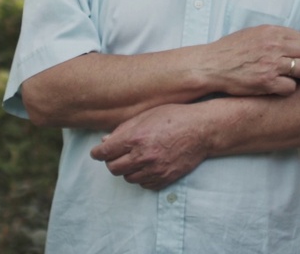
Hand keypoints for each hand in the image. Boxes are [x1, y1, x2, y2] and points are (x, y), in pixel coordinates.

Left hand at [90, 104, 209, 189]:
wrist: (201, 130)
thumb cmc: (174, 117)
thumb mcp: (146, 115)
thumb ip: (124, 129)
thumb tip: (105, 141)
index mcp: (135, 138)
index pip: (104, 153)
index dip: (97, 153)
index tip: (97, 153)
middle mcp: (143, 156)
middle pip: (113, 169)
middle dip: (111, 161)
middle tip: (117, 154)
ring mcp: (154, 169)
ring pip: (128, 178)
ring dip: (127, 169)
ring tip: (135, 158)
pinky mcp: (165, 178)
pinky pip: (144, 184)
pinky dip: (142, 177)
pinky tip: (147, 166)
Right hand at [203, 25, 299, 96]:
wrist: (211, 66)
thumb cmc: (232, 50)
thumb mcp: (256, 34)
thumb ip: (282, 34)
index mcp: (272, 32)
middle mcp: (274, 46)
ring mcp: (271, 65)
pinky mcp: (267, 83)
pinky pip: (291, 87)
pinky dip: (290, 89)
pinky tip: (282, 87)